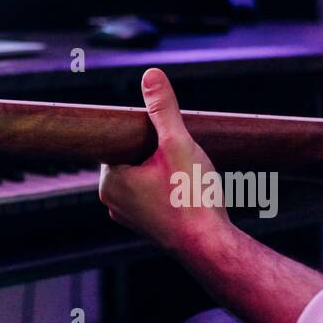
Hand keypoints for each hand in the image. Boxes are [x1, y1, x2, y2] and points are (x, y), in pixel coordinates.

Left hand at [98, 68, 233, 251]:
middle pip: (132, 157)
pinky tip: (188, 188)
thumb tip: (150, 75)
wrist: (212, 247)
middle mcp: (113, 201)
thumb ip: (163, 109)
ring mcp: (129, 217)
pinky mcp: (148, 227)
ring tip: (188, 172)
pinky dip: (168, 188)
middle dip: (156, 150)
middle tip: (182, 154)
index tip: (164, 133)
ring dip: (163, 169)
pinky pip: (153, 196)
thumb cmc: (193, 199)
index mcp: (110, 180)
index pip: (120, 139)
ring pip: (144, 177)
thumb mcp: (178, 144)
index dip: (144, 131)